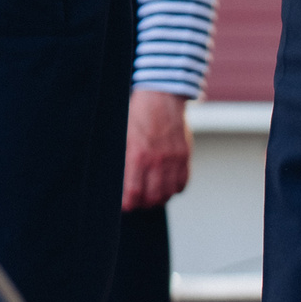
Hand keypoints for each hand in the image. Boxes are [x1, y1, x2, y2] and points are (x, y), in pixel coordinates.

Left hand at [120, 89, 191, 210]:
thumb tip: (116, 180)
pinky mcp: (185, 156)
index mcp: (136, 155)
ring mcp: (173, 159)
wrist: (160, 96)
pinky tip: (166, 184)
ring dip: (159, 198)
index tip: (125, 205)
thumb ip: (121, 158)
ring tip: (151, 195)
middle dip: (143, 204)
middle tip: (137, 201)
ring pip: (168, 194)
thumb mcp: (122, 134)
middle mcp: (156, 160)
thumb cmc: (136, 114)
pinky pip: (182, 183)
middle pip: (152, 198)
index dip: (128, 204)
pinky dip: (174, 188)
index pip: (133, 193)